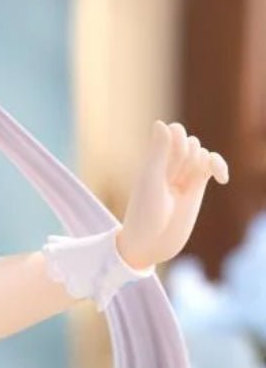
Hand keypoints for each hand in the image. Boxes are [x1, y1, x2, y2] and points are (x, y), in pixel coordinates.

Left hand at [117, 121, 228, 269]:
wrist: (150, 244)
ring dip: (202, 163)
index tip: (174, 161)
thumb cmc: (144, 213)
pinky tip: (223, 179)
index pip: (173, 131)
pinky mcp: (195, 189)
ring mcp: (183, 176)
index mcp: (153, 159)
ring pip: (201, 153)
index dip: (180, 140)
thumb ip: (158, 153)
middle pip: (189, 142)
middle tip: (174, 181)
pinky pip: (210, 168)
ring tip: (191, 183)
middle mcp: (168, 165)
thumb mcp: (152, 182)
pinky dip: (219, 167)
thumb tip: (161, 123)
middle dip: (189, 156)